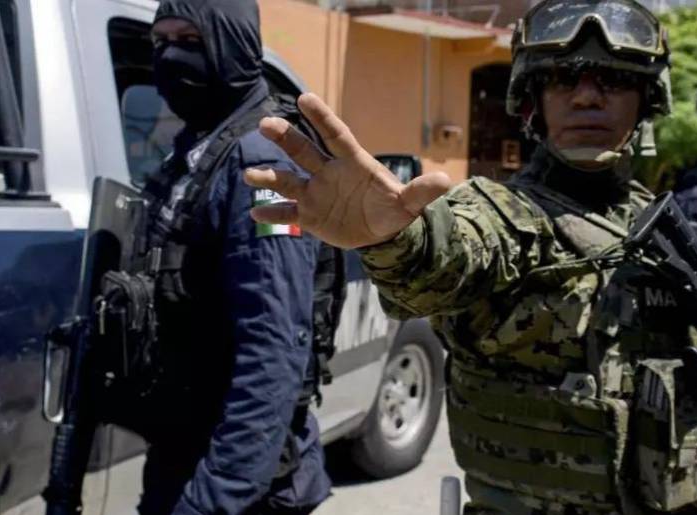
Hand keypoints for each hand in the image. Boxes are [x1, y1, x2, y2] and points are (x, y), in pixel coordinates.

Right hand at [243, 93, 452, 248]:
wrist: (381, 234)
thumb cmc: (394, 211)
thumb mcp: (409, 203)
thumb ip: (421, 191)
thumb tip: (446, 181)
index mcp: (352, 163)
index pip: (335, 135)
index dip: (321, 117)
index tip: (304, 98)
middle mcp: (329, 173)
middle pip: (303, 150)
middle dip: (284, 138)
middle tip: (265, 124)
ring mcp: (316, 193)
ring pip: (288, 180)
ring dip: (268, 177)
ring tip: (251, 176)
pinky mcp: (309, 215)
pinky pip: (287, 212)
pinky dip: (272, 213)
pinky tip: (255, 214)